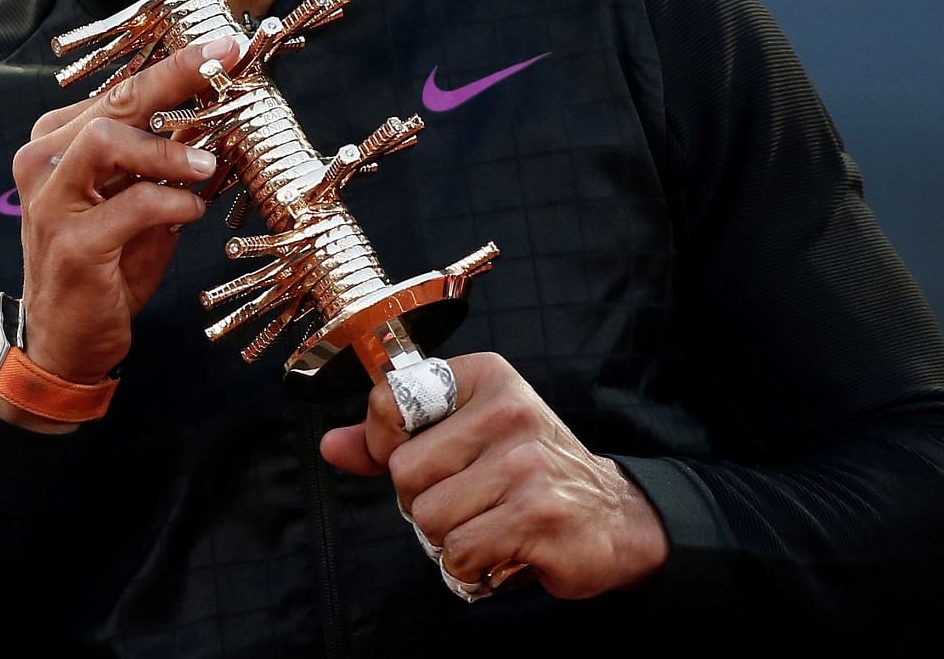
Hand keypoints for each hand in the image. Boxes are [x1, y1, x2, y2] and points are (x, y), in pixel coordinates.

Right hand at [0, 36, 238, 427]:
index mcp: (57, 143)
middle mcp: (44, 162)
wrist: (65, 340)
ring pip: (106, 140)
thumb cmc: (106, 265)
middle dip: (175, 79)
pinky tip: (191, 210)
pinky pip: (131, 203)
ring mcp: (50, 201)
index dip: (175, 67)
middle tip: (224, 66)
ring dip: (166, 150)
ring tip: (206, 165)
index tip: (222, 47)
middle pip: (114, 102)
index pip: (120, 90)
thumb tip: (217, 121)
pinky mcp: (70, 241)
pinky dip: (171, 201)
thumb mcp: (137, 204)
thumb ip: (163, 163)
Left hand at [320, 352, 668, 597]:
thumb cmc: (527, 473)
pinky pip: (459, 552)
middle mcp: (509, 411)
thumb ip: (393, 440)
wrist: (613, 516)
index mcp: (486, 376)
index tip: (424, 460)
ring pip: (428, 518)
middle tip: (468, 500)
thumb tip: (330, 446)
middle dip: (422, 501)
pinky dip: (469, 566)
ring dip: (448, 538)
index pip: (389, 403)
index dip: (387, 446)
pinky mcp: (537, 515)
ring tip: (488, 523)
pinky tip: (501, 549)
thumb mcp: (465, 436)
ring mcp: (526, 463)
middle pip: (405, 472)